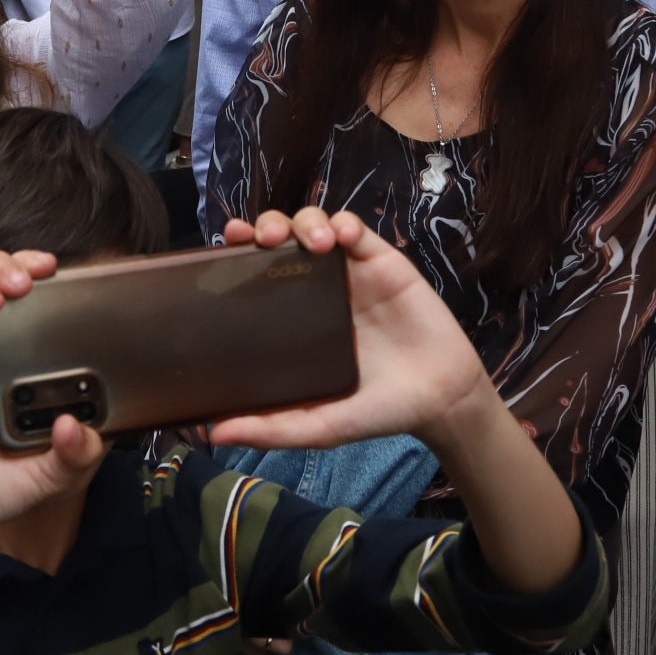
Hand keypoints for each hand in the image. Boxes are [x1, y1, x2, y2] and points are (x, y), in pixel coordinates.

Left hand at [209, 209, 497, 456]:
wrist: (440, 401)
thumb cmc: (375, 410)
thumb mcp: (318, 426)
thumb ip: (271, 428)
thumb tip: (215, 432)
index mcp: (292, 318)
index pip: (254, 273)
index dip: (236, 254)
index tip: (223, 245)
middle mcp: (314, 288)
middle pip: (281, 236)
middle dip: (268, 224)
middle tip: (264, 237)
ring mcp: (348, 272)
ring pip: (316, 223)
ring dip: (307, 222)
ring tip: (314, 243)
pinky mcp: (382, 262)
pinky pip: (357, 229)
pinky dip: (346, 223)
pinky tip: (343, 237)